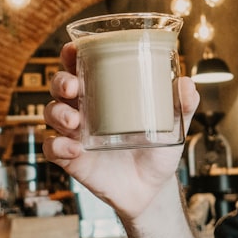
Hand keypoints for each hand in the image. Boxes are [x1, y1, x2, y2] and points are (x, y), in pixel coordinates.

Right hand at [43, 42, 199, 220]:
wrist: (152, 188)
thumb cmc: (158, 149)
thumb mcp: (174, 125)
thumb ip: (183, 104)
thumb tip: (187, 83)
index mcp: (104, 93)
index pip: (81, 67)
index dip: (71, 55)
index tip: (73, 49)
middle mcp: (85, 109)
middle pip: (59, 86)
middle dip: (61, 81)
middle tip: (73, 87)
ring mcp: (75, 134)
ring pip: (51, 114)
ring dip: (57, 113)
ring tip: (74, 121)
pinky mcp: (71, 158)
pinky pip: (52, 148)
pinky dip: (57, 146)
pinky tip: (75, 149)